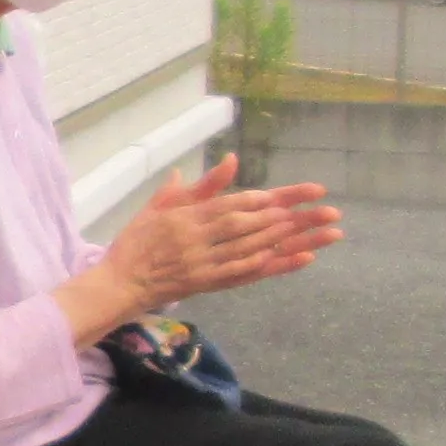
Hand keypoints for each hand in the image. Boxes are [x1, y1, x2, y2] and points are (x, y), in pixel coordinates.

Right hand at [111, 157, 342, 304]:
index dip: (270, 198)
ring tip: (323, 233)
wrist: (118, 283)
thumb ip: (197, 186)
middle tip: (327, 212)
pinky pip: (245, 273)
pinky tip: (299, 259)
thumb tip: (230, 161)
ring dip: (291, 241)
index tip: (301, 193)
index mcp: (186, 216)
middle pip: (252, 226)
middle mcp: (198, 239)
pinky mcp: (208, 284)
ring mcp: (204, 264)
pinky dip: (274, 266)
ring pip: (253, 249)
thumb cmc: (137, 241)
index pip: (235, 203)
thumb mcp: (159, 205)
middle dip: (293, 219)